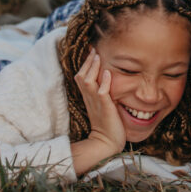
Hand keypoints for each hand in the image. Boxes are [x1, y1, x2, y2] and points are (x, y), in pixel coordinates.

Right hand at [71, 52, 124, 174]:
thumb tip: (107, 79)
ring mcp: (96, 103)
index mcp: (88, 97)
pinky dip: (105, 83)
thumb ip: (102, 93)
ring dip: (93, 68)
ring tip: (97, 56)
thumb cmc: (107, 124)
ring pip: (89, 82)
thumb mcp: (102, 105)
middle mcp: (89, 98)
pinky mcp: (105, 108)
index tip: (91, 51)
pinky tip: (109, 73)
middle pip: (81, 76)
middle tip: (93, 49)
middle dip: (87, 62)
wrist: (106, 142)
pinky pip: (102, 93)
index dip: (85, 64)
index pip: (81, 77)